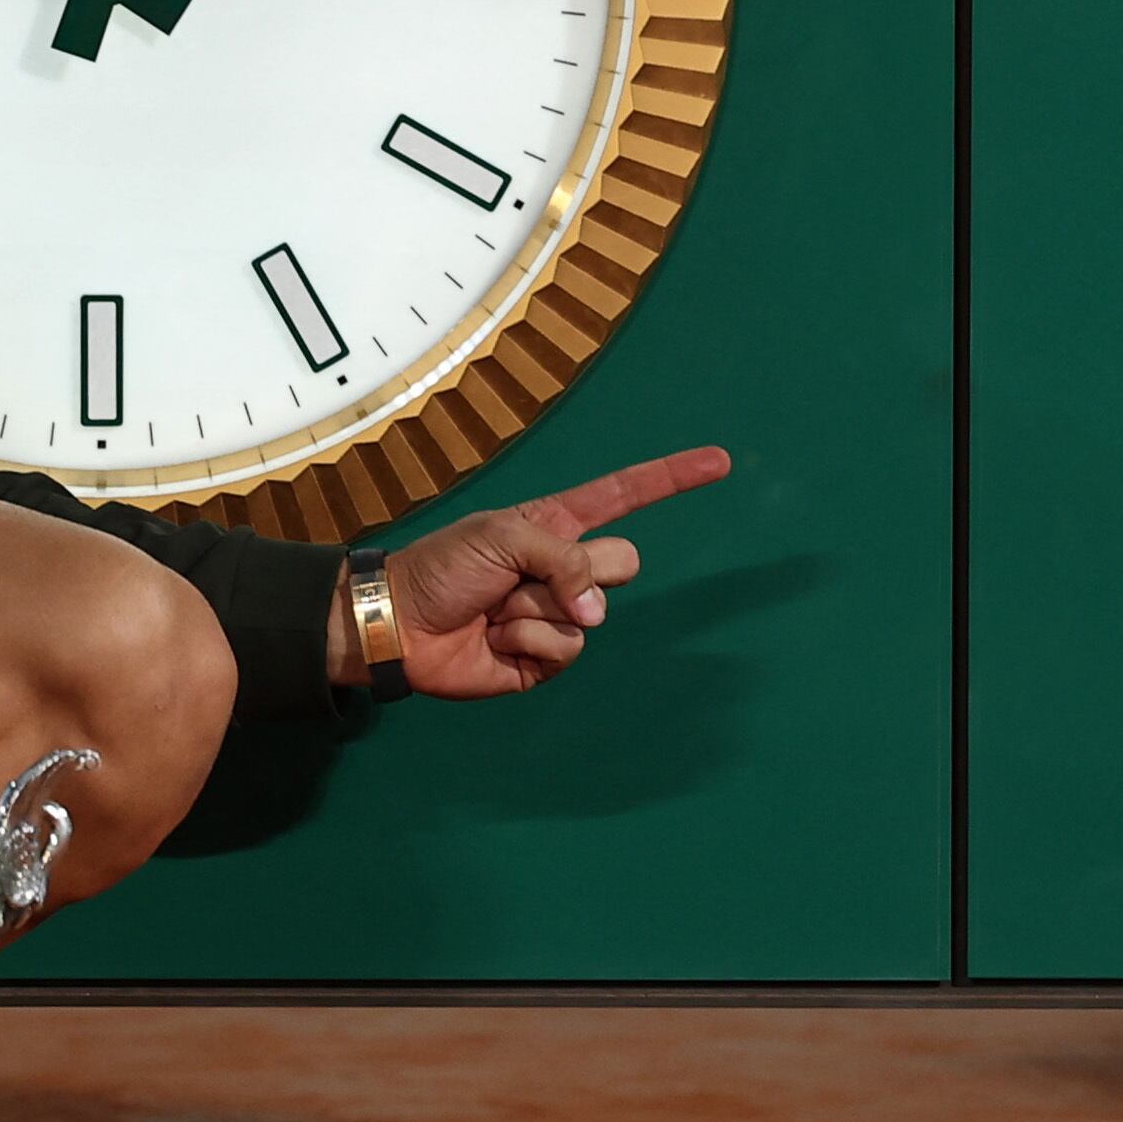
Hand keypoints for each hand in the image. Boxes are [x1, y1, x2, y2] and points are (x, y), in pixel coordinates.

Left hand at [372, 446, 732, 701]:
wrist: (401, 622)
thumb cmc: (445, 565)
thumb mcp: (504, 535)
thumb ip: (564, 558)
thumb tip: (595, 611)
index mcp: (557, 524)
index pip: (626, 496)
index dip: (673, 478)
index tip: (721, 462)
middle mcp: (565, 569)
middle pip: (624, 562)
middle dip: (580, 569)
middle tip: (526, 574)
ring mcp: (559, 615)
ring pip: (593, 614)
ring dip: (538, 609)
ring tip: (495, 609)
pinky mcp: (545, 659)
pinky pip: (567, 649)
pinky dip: (530, 641)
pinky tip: (496, 639)